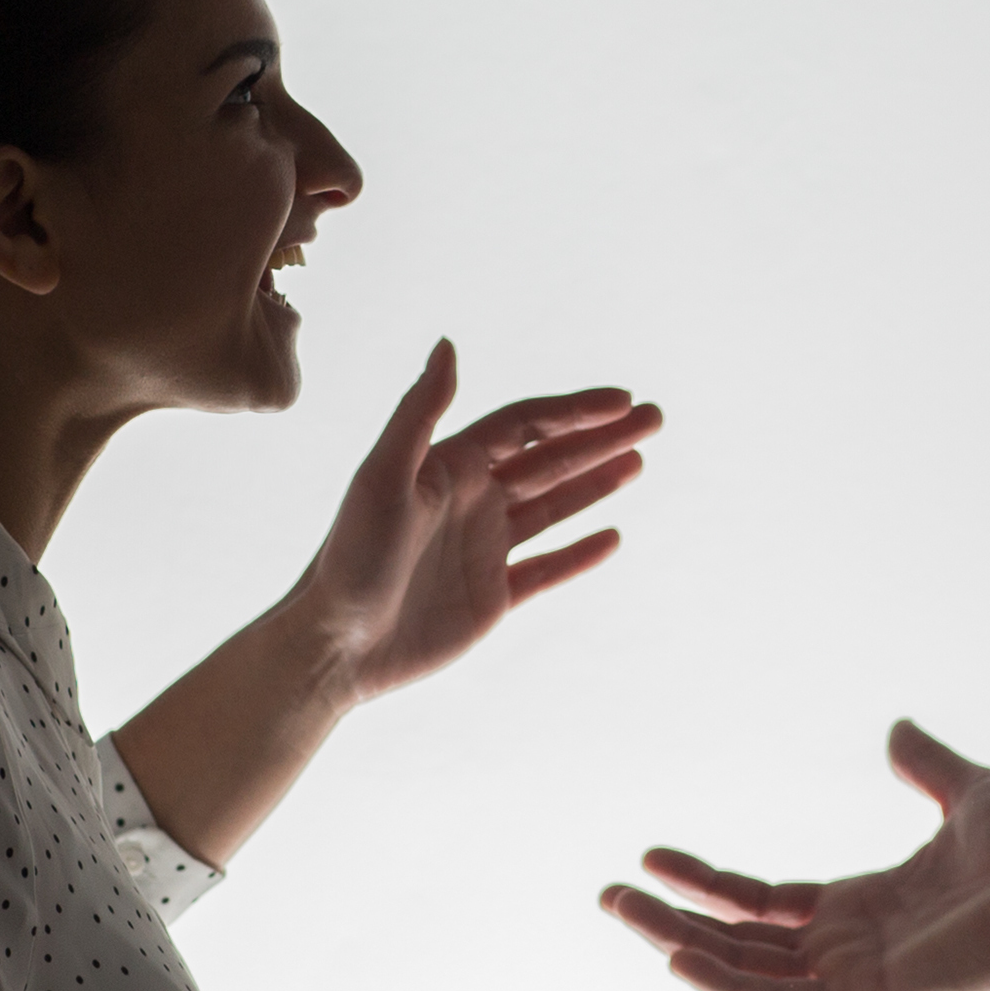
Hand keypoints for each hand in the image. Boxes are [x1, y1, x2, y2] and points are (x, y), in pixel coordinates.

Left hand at [301, 340, 654, 702]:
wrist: (334, 645)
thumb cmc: (349, 556)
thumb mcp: (382, 476)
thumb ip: (420, 412)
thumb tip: (449, 345)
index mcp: (449, 466)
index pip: (525, 425)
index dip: (574, 410)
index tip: (622, 402)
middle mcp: (471, 501)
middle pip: (549, 458)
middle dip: (602, 437)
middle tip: (654, 418)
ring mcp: (483, 550)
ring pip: (554, 507)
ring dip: (597, 483)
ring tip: (641, 461)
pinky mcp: (491, 599)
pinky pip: (547, 570)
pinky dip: (580, 553)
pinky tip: (613, 537)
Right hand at [602, 722, 989, 990]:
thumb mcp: (968, 791)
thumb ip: (926, 766)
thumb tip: (897, 729)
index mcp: (864, 908)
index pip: (764, 904)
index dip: (706, 882)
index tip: (653, 854)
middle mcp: (852, 951)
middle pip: (738, 942)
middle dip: (670, 920)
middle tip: (607, 894)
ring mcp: (857, 981)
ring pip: (746, 972)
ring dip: (679, 945)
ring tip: (620, 910)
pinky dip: (729, 985)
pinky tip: (678, 958)